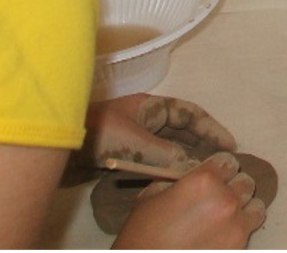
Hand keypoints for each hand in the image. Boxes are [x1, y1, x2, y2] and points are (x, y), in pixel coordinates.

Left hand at [86, 94, 236, 169]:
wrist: (55, 144)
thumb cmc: (97, 134)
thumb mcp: (136, 142)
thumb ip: (167, 154)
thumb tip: (192, 166)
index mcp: (150, 106)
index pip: (190, 113)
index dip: (212, 128)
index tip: (230, 145)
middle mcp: (145, 119)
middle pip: (181, 130)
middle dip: (201, 144)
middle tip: (220, 161)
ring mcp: (133, 137)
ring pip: (167, 147)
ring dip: (183, 159)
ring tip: (201, 173)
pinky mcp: (122, 154)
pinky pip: (153, 160)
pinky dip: (166, 168)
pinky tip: (173, 180)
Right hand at [113, 151, 265, 248]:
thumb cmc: (143, 234)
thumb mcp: (153, 195)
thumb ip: (178, 180)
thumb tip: (192, 173)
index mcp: (203, 181)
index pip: (228, 161)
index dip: (221, 169)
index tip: (216, 176)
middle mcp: (225, 198)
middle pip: (245, 182)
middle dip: (233, 187)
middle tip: (218, 197)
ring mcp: (235, 223)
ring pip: (255, 204)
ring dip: (243, 206)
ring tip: (226, 214)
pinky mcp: (239, 245)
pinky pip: (252, 227)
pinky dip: (243, 226)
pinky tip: (227, 229)